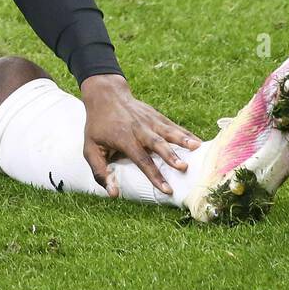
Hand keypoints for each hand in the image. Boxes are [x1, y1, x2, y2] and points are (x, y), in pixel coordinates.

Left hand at [80, 74, 200, 195]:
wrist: (106, 95)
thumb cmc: (98, 126)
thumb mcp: (90, 149)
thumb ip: (100, 172)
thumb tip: (113, 194)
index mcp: (125, 139)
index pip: (142, 160)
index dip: (155, 175)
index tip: (167, 189)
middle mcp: (140, 129)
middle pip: (158, 144)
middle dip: (171, 156)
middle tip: (184, 168)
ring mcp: (150, 121)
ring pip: (169, 131)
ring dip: (183, 140)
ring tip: (198, 147)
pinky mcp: (157, 116)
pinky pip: (174, 126)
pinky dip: (186, 134)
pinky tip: (198, 142)